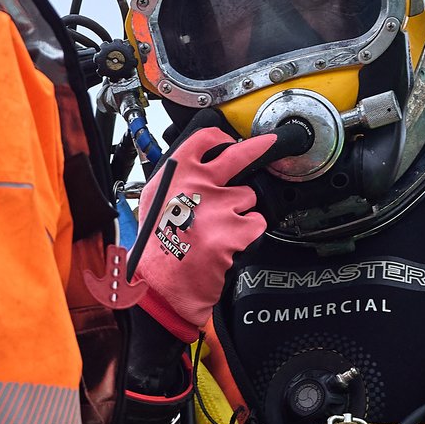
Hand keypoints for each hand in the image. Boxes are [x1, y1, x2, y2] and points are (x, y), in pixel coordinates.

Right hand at [116, 129, 276, 339]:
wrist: (161, 287)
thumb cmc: (156, 248)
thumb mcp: (155, 202)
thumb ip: (177, 181)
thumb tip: (200, 167)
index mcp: (174, 174)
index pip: (203, 139)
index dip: (220, 137)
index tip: (227, 140)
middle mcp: (196, 184)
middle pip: (240, 154)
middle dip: (261, 147)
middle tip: (270, 143)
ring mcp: (218, 207)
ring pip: (248, 198)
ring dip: (241, 212)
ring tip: (220, 230)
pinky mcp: (236, 230)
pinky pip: (256, 223)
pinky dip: (249, 234)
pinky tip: (229, 244)